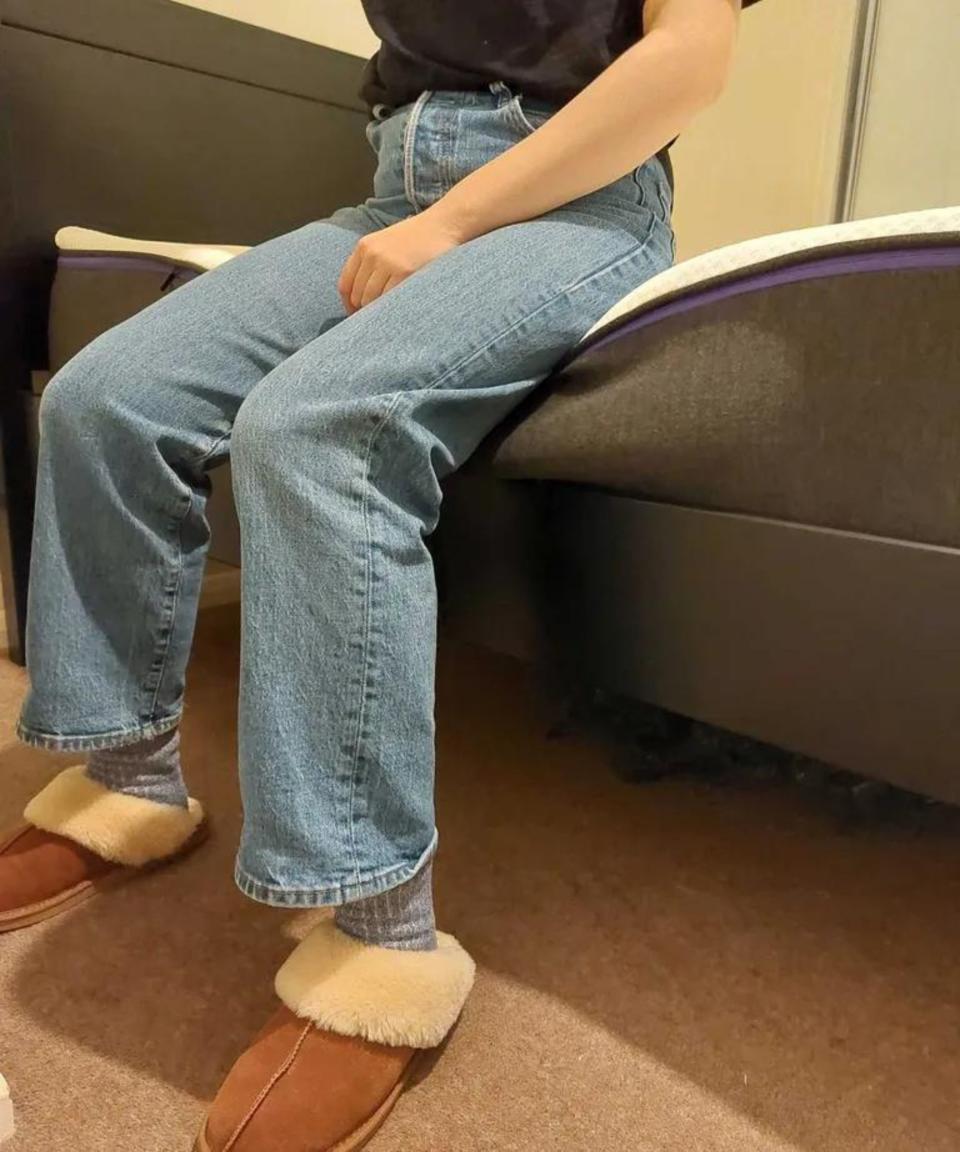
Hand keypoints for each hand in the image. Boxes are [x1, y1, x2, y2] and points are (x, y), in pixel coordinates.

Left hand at [337, 210, 466, 313]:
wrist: (443, 224)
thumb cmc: (417, 238)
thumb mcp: (385, 243)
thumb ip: (371, 264)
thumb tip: (359, 299)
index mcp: (364, 247)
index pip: (345, 284)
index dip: (349, 305)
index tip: (356, 315)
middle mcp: (372, 254)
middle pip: (357, 295)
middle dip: (365, 310)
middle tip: (376, 319)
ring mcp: (387, 262)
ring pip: (371, 300)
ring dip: (378, 312)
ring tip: (388, 316)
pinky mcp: (404, 271)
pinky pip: (389, 299)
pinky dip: (391, 308)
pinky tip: (398, 310)